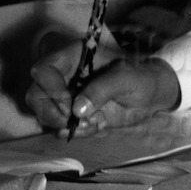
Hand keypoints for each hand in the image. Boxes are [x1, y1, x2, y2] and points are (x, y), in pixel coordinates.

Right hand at [25, 45, 180, 137]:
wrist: (154, 95)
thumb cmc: (142, 78)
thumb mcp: (126, 78)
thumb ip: (102, 89)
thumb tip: (77, 110)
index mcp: (73, 57)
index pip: (43, 70)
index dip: (50, 88)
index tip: (70, 103)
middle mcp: (65, 77)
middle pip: (36, 95)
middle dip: (52, 112)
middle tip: (76, 119)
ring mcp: (68, 97)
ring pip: (44, 113)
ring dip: (63, 124)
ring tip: (92, 124)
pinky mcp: (76, 115)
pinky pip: (62, 127)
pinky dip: (75, 132)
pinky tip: (96, 126)